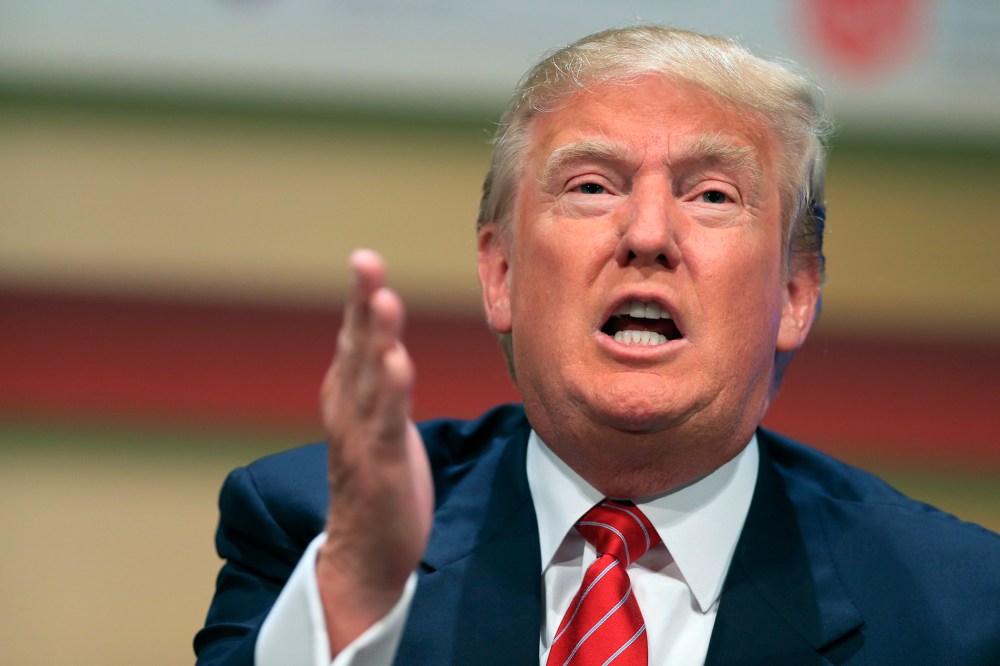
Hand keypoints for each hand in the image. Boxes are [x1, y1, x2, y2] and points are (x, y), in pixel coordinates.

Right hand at [316, 249, 432, 652]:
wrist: (363, 555)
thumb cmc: (374, 479)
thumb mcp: (374, 418)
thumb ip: (374, 378)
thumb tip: (375, 336)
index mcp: (347, 397)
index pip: (354, 339)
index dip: (359, 298)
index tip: (365, 259)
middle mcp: (347, 411)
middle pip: (356, 348)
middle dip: (361, 303)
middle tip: (364, 261)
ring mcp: (361, 439)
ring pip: (369, 380)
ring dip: (375, 339)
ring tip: (382, 300)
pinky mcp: (381, 467)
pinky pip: (385, 424)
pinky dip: (389, 393)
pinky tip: (396, 363)